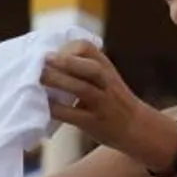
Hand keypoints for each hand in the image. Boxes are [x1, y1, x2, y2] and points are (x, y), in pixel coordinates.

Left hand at [40, 42, 159, 157]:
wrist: (137, 127)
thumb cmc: (113, 100)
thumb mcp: (105, 77)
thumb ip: (83, 67)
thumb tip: (47, 61)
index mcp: (106, 67)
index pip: (88, 48)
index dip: (69, 48)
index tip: (53, 53)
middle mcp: (107, 83)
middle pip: (90, 67)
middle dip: (65, 61)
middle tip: (42, 60)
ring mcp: (103, 103)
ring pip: (82, 88)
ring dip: (59, 81)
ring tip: (39, 78)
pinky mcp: (94, 123)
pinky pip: (73, 115)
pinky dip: (56, 108)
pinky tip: (44, 104)